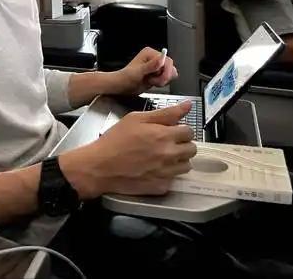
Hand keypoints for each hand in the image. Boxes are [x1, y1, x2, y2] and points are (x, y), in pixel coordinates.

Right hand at [60, 101, 195, 198]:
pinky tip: (154, 168)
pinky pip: (174, 179)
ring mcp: (166, 173)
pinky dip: (168, 174)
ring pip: (186, 165)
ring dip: (178, 159)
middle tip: (167, 142)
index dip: (181, 129)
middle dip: (182, 144)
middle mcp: (169, 155)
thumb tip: (187, 105)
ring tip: (161, 155)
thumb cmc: (115, 140)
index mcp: (164, 135)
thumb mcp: (136, 118)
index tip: (172, 130)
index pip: (189, 131)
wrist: (101, 166)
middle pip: (191, 149)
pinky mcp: (161, 187)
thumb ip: (165, 112)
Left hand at [102, 47, 177, 96]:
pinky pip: (167, 78)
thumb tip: (162, 58)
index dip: (165, 71)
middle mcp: (154, 58)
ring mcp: (156, 66)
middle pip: (170, 67)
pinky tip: (152, 83)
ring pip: (170, 73)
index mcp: (150, 53)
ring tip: (151, 81)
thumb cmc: (126, 77)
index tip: (160, 77)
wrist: (122, 86)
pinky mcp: (157, 74)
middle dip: (163, 77)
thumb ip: (151, 65)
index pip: (167, 60)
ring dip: (162, 80)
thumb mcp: (139, 72)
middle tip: (152, 81)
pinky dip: (161, 82)